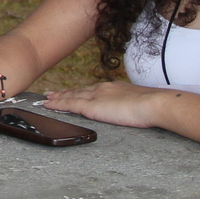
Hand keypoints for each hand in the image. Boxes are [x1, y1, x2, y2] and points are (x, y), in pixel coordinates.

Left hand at [42, 81, 171, 127]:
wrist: (153, 103)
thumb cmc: (152, 106)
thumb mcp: (138, 102)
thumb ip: (131, 105)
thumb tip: (132, 110)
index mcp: (113, 88)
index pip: (91, 89)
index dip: (79, 91)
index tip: (71, 92)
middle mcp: (101, 89)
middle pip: (78, 91)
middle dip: (64, 93)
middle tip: (51, 94)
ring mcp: (95, 96)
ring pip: (71, 96)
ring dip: (57, 98)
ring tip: (46, 98)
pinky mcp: (91, 106)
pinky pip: (69, 104)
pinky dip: (57, 105)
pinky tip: (48, 105)